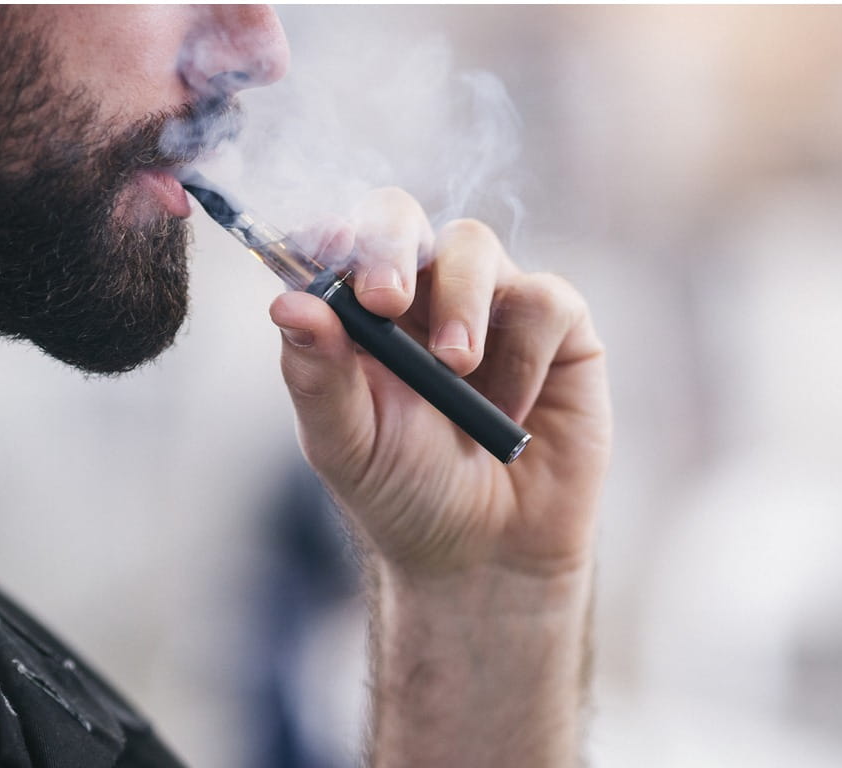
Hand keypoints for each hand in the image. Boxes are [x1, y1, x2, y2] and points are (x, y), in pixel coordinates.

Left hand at [268, 187, 610, 581]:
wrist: (488, 555)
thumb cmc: (407, 495)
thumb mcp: (348, 445)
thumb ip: (318, 376)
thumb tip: (286, 303)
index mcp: (359, 316)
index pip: (338, 243)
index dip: (330, 233)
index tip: (324, 249)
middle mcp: (421, 296)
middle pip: (400, 217)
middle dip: (390, 244)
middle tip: (384, 299)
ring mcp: (489, 306)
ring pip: (474, 244)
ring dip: (461, 301)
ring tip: (456, 368)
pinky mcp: (555, 329)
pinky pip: (545, 299)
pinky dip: (525, 353)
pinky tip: (508, 410)